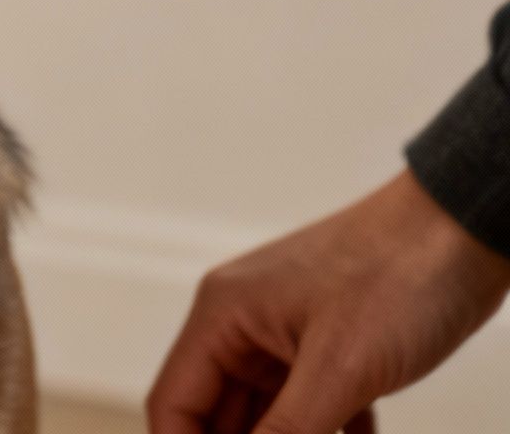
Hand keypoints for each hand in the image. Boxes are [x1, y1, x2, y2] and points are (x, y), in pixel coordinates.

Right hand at [147, 170, 509, 433]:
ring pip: (267, 413)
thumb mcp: (340, 368)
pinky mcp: (330, 345)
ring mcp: (287, 334)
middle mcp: (244, 323)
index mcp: (223, 316)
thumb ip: (287, 431)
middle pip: (218, 413)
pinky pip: (311, 407)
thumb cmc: (402, 272)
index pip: (174, 401)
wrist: (467, 226)